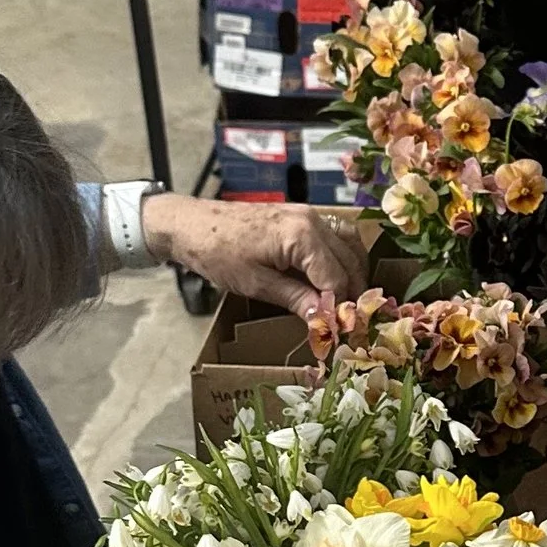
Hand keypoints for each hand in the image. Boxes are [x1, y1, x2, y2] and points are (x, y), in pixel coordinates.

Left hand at [139, 194, 373, 313]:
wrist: (192, 224)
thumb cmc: (217, 254)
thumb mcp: (256, 284)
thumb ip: (296, 299)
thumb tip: (325, 320)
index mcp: (302, 236)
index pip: (337, 279)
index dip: (341, 308)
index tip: (341, 332)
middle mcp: (313, 220)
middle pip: (350, 262)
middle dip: (353, 293)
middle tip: (349, 322)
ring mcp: (310, 214)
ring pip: (350, 245)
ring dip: (354, 273)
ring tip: (348, 301)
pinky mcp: (302, 215)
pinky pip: (337, 235)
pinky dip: (343, 256)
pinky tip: (337, 275)